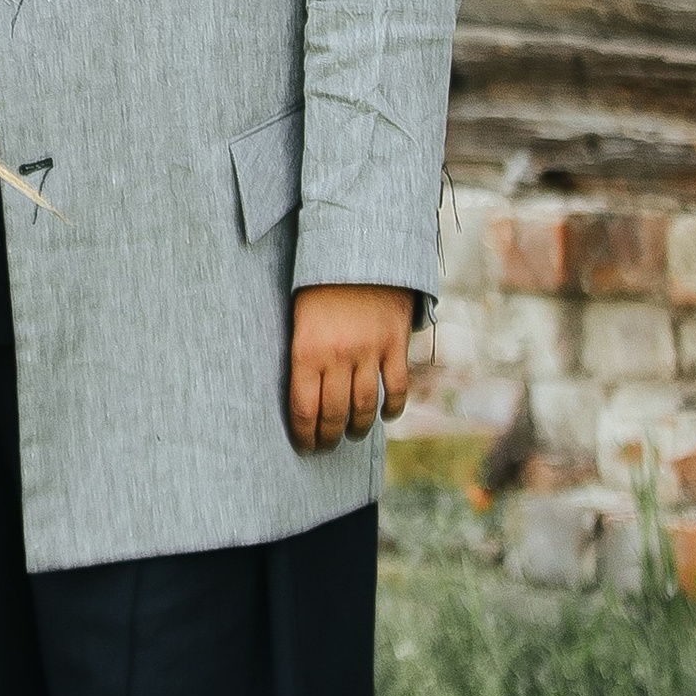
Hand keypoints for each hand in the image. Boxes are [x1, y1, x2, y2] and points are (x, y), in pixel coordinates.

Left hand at [287, 284, 414, 453]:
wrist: (360, 249)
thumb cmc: (320, 284)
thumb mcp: (299, 317)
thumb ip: (302, 355)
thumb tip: (304, 396)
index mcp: (306, 350)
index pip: (303, 409)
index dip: (304, 434)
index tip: (304, 446)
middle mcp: (338, 356)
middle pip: (334, 414)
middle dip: (328, 437)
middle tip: (326, 446)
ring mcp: (369, 351)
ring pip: (365, 407)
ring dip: (357, 427)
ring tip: (351, 434)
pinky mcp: (395, 344)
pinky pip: (396, 388)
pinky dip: (393, 408)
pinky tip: (387, 416)